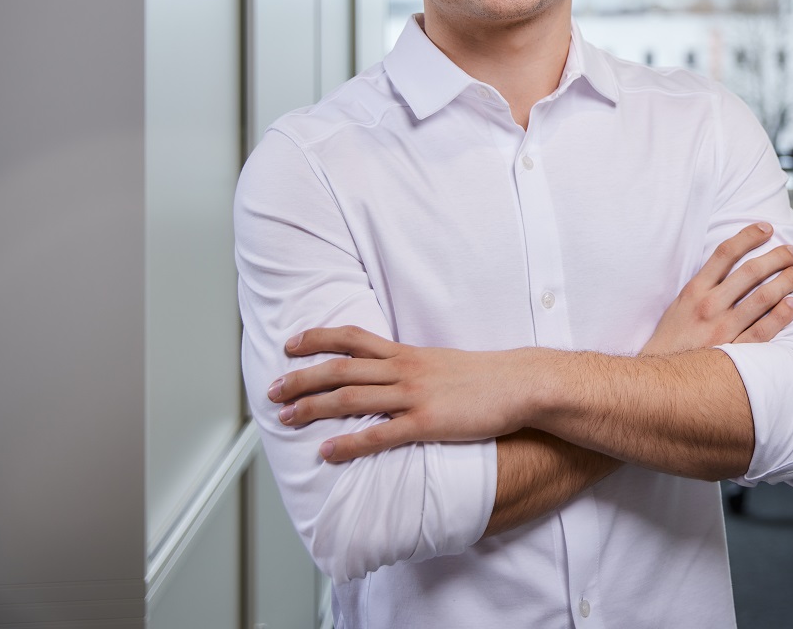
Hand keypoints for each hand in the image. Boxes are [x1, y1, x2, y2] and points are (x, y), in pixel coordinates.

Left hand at [267, 327, 532, 462]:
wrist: (521, 384)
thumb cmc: (487, 377)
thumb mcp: (444, 363)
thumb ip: (414, 368)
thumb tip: (390, 375)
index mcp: (408, 355)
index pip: (354, 339)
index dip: (318, 339)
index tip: (291, 344)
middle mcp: (405, 371)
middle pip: (341, 370)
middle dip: (301, 378)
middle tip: (271, 390)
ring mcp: (415, 396)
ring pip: (351, 398)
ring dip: (313, 408)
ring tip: (286, 418)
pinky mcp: (428, 423)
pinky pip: (380, 435)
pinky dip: (350, 443)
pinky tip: (328, 452)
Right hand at [642, 221, 792, 355]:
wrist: (659, 380)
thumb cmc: (671, 342)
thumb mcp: (678, 306)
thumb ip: (702, 287)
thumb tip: (728, 267)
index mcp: (694, 291)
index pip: (725, 253)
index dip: (749, 236)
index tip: (766, 228)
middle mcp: (710, 306)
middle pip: (751, 271)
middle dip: (777, 257)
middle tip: (792, 253)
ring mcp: (723, 329)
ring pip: (763, 297)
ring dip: (786, 281)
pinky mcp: (733, 351)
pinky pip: (764, 329)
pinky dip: (782, 315)